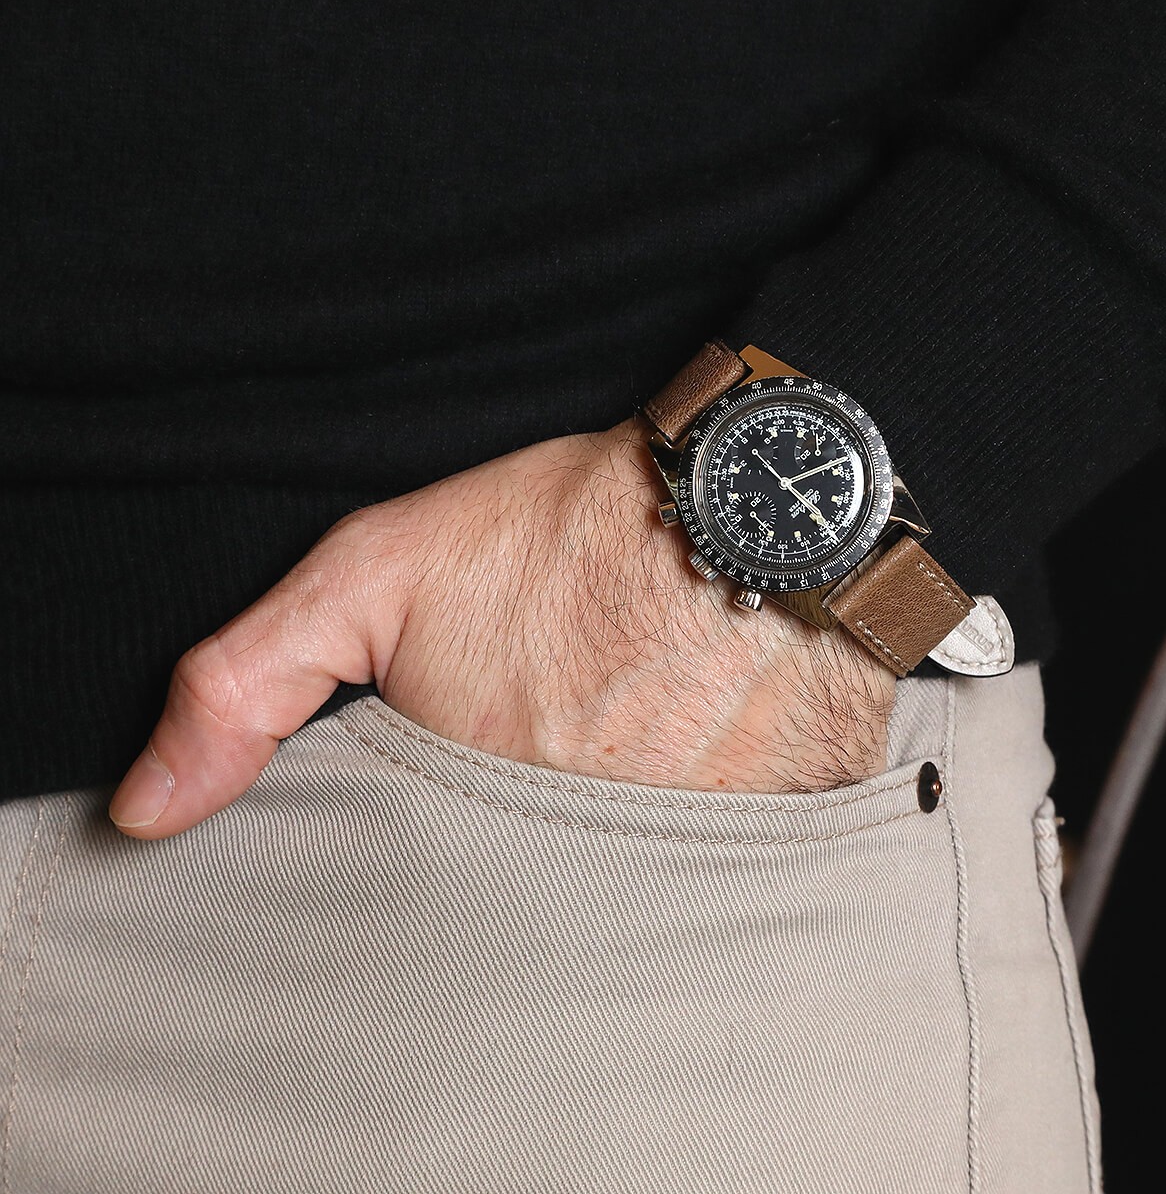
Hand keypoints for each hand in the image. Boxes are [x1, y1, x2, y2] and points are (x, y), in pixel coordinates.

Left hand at [109, 418, 895, 837]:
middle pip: (529, 908)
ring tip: (631, 744)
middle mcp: (592, 857)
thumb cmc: (568, 531)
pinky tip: (699, 752)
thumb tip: (147, 815)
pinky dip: (702, 822)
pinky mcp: (780, 832)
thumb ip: (248, 688)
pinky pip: (725, 868)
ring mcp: (694, 850)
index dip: (435, 850)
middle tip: (560, 744)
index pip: (426, 906)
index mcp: (483, 812)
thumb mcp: (377, 575)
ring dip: (619, 838)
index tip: (467, 787)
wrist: (755, 497)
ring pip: (627, 892)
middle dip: (527, 848)